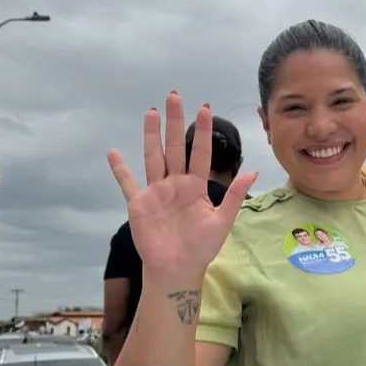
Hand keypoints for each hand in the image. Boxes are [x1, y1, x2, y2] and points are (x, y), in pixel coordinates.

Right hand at [106, 93, 257, 281]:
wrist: (178, 269)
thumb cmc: (202, 248)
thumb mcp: (223, 221)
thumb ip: (235, 196)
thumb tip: (252, 172)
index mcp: (196, 186)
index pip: (200, 153)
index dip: (202, 131)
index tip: (204, 108)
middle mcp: (175, 183)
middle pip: (175, 147)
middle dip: (175, 122)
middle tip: (174, 96)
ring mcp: (156, 191)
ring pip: (153, 157)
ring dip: (151, 135)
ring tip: (151, 112)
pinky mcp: (139, 204)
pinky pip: (127, 183)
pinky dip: (120, 169)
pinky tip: (113, 152)